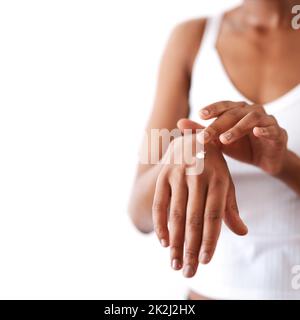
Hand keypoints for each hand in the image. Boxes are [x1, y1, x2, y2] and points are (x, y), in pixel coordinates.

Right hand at [152, 134, 247, 277]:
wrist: (192, 138)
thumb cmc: (213, 166)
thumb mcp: (225, 181)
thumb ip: (230, 206)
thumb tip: (241, 232)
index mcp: (218, 178)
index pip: (214, 214)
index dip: (210, 239)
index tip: (205, 261)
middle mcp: (198, 175)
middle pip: (194, 218)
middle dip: (191, 247)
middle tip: (188, 271)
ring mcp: (178, 174)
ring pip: (176, 213)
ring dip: (175, 241)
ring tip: (175, 262)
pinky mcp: (163, 174)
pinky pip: (160, 202)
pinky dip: (160, 223)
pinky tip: (164, 241)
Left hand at [179, 101, 287, 174]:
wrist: (265, 160)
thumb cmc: (240, 146)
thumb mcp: (218, 140)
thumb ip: (201, 131)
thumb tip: (179, 123)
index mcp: (237, 110)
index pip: (223, 106)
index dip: (212, 109)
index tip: (200, 115)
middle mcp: (251, 111)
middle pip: (233, 113)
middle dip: (218, 124)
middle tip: (205, 136)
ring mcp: (266, 120)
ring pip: (252, 118)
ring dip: (238, 128)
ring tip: (224, 139)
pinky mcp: (277, 133)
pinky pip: (271, 129)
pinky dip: (264, 130)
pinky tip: (257, 133)